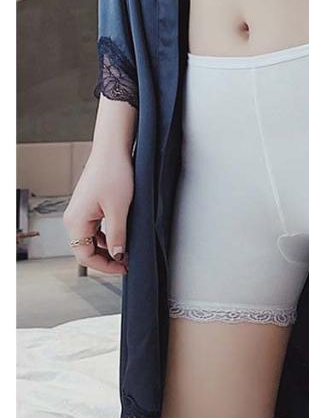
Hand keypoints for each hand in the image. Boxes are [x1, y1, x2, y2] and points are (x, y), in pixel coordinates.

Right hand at [63, 148, 133, 274]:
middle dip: (106, 259)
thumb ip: (118, 235)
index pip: (84, 256)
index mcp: (76, 221)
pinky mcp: (87, 205)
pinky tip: (120, 236)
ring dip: (107, 248)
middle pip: (84, 250)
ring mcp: (79, 211)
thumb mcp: (119, 209)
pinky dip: (106, 236)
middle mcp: (73, 218)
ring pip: (89, 240)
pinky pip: (93, 228)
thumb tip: (119, 256)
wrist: (111, 150)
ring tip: (126, 251)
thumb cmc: (113, 174)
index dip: (105, 266)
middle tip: (127, 263)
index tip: (124, 268)